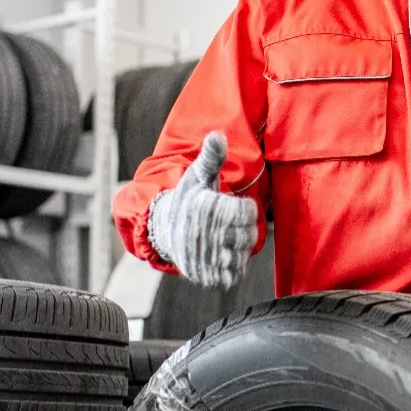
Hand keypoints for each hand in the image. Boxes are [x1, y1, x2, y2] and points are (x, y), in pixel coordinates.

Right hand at [147, 132, 258, 287]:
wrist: (163, 231)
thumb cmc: (188, 200)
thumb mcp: (198, 176)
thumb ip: (212, 158)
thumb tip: (217, 135)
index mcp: (205, 207)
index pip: (247, 212)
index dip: (245, 210)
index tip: (234, 208)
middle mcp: (204, 233)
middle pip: (247, 235)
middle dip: (243, 230)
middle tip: (230, 225)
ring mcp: (204, 257)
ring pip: (241, 256)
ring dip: (239, 249)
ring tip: (226, 239)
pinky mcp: (205, 275)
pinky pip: (233, 275)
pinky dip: (233, 268)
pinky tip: (222, 254)